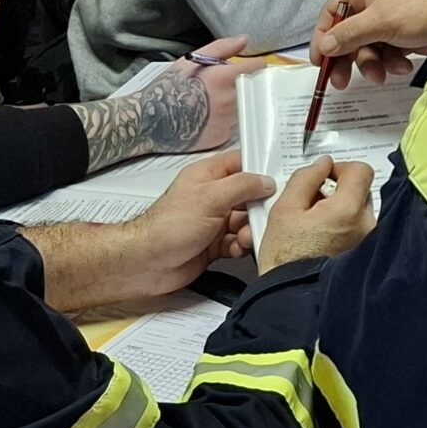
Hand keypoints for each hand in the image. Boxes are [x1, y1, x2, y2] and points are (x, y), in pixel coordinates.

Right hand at [73, 36, 249, 171]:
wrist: (149, 121)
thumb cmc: (167, 88)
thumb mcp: (190, 61)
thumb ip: (221, 48)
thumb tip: (244, 40)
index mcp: (223, 78)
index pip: (258, 69)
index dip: (256, 67)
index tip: (252, 68)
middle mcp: (230, 101)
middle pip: (255, 90)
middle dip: (248, 86)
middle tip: (232, 86)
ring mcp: (227, 121)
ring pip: (246, 109)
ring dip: (239, 104)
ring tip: (217, 103)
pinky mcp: (222, 138)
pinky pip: (234, 126)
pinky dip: (228, 121)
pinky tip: (212, 117)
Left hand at [126, 149, 271, 297]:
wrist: (147, 263)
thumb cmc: (167, 227)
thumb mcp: (211, 197)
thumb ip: (243, 186)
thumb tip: (266, 181)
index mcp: (208, 176)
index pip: (241, 163)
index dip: (260, 169)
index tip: (279, 178)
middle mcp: (211, 196)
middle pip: (248, 195)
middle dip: (259, 207)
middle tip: (264, 215)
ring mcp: (213, 221)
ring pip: (245, 221)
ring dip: (250, 230)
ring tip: (246, 237)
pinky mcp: (213, 244)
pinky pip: (237, 242)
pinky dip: (241, 246)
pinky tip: (236, 249)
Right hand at [257, 156, 376, 267]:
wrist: (290, 296)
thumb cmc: (285, 259)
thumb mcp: (285, 209)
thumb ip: (306, 178)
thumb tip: (322, 164)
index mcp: (348, 211)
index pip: (361, 170)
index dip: (340, 168)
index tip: (325, 176)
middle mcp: (367, 226)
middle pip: (360, 190)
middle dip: (339, 191)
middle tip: (313, 204)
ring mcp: (369, 242)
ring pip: (359, 211)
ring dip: (341, 210)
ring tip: (315, 225)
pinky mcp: (367, 255)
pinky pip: (360, 229)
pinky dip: (345, 227)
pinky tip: (323, 238)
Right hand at [313, 0, 426, 86]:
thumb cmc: (418, 10)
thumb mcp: (380, 21)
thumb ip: (350, 34)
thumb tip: (324, 46)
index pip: (333, 12)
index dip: (323, 35)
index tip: (319, 60)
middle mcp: (374, 5)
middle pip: (348, 35)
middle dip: (346, 59)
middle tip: (340, 82)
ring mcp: (390, 22)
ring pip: (368, 48)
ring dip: (372, 64)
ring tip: (382, 74)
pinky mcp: (404, 38)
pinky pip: (387, 54)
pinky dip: (392, 63)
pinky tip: (403, 66)